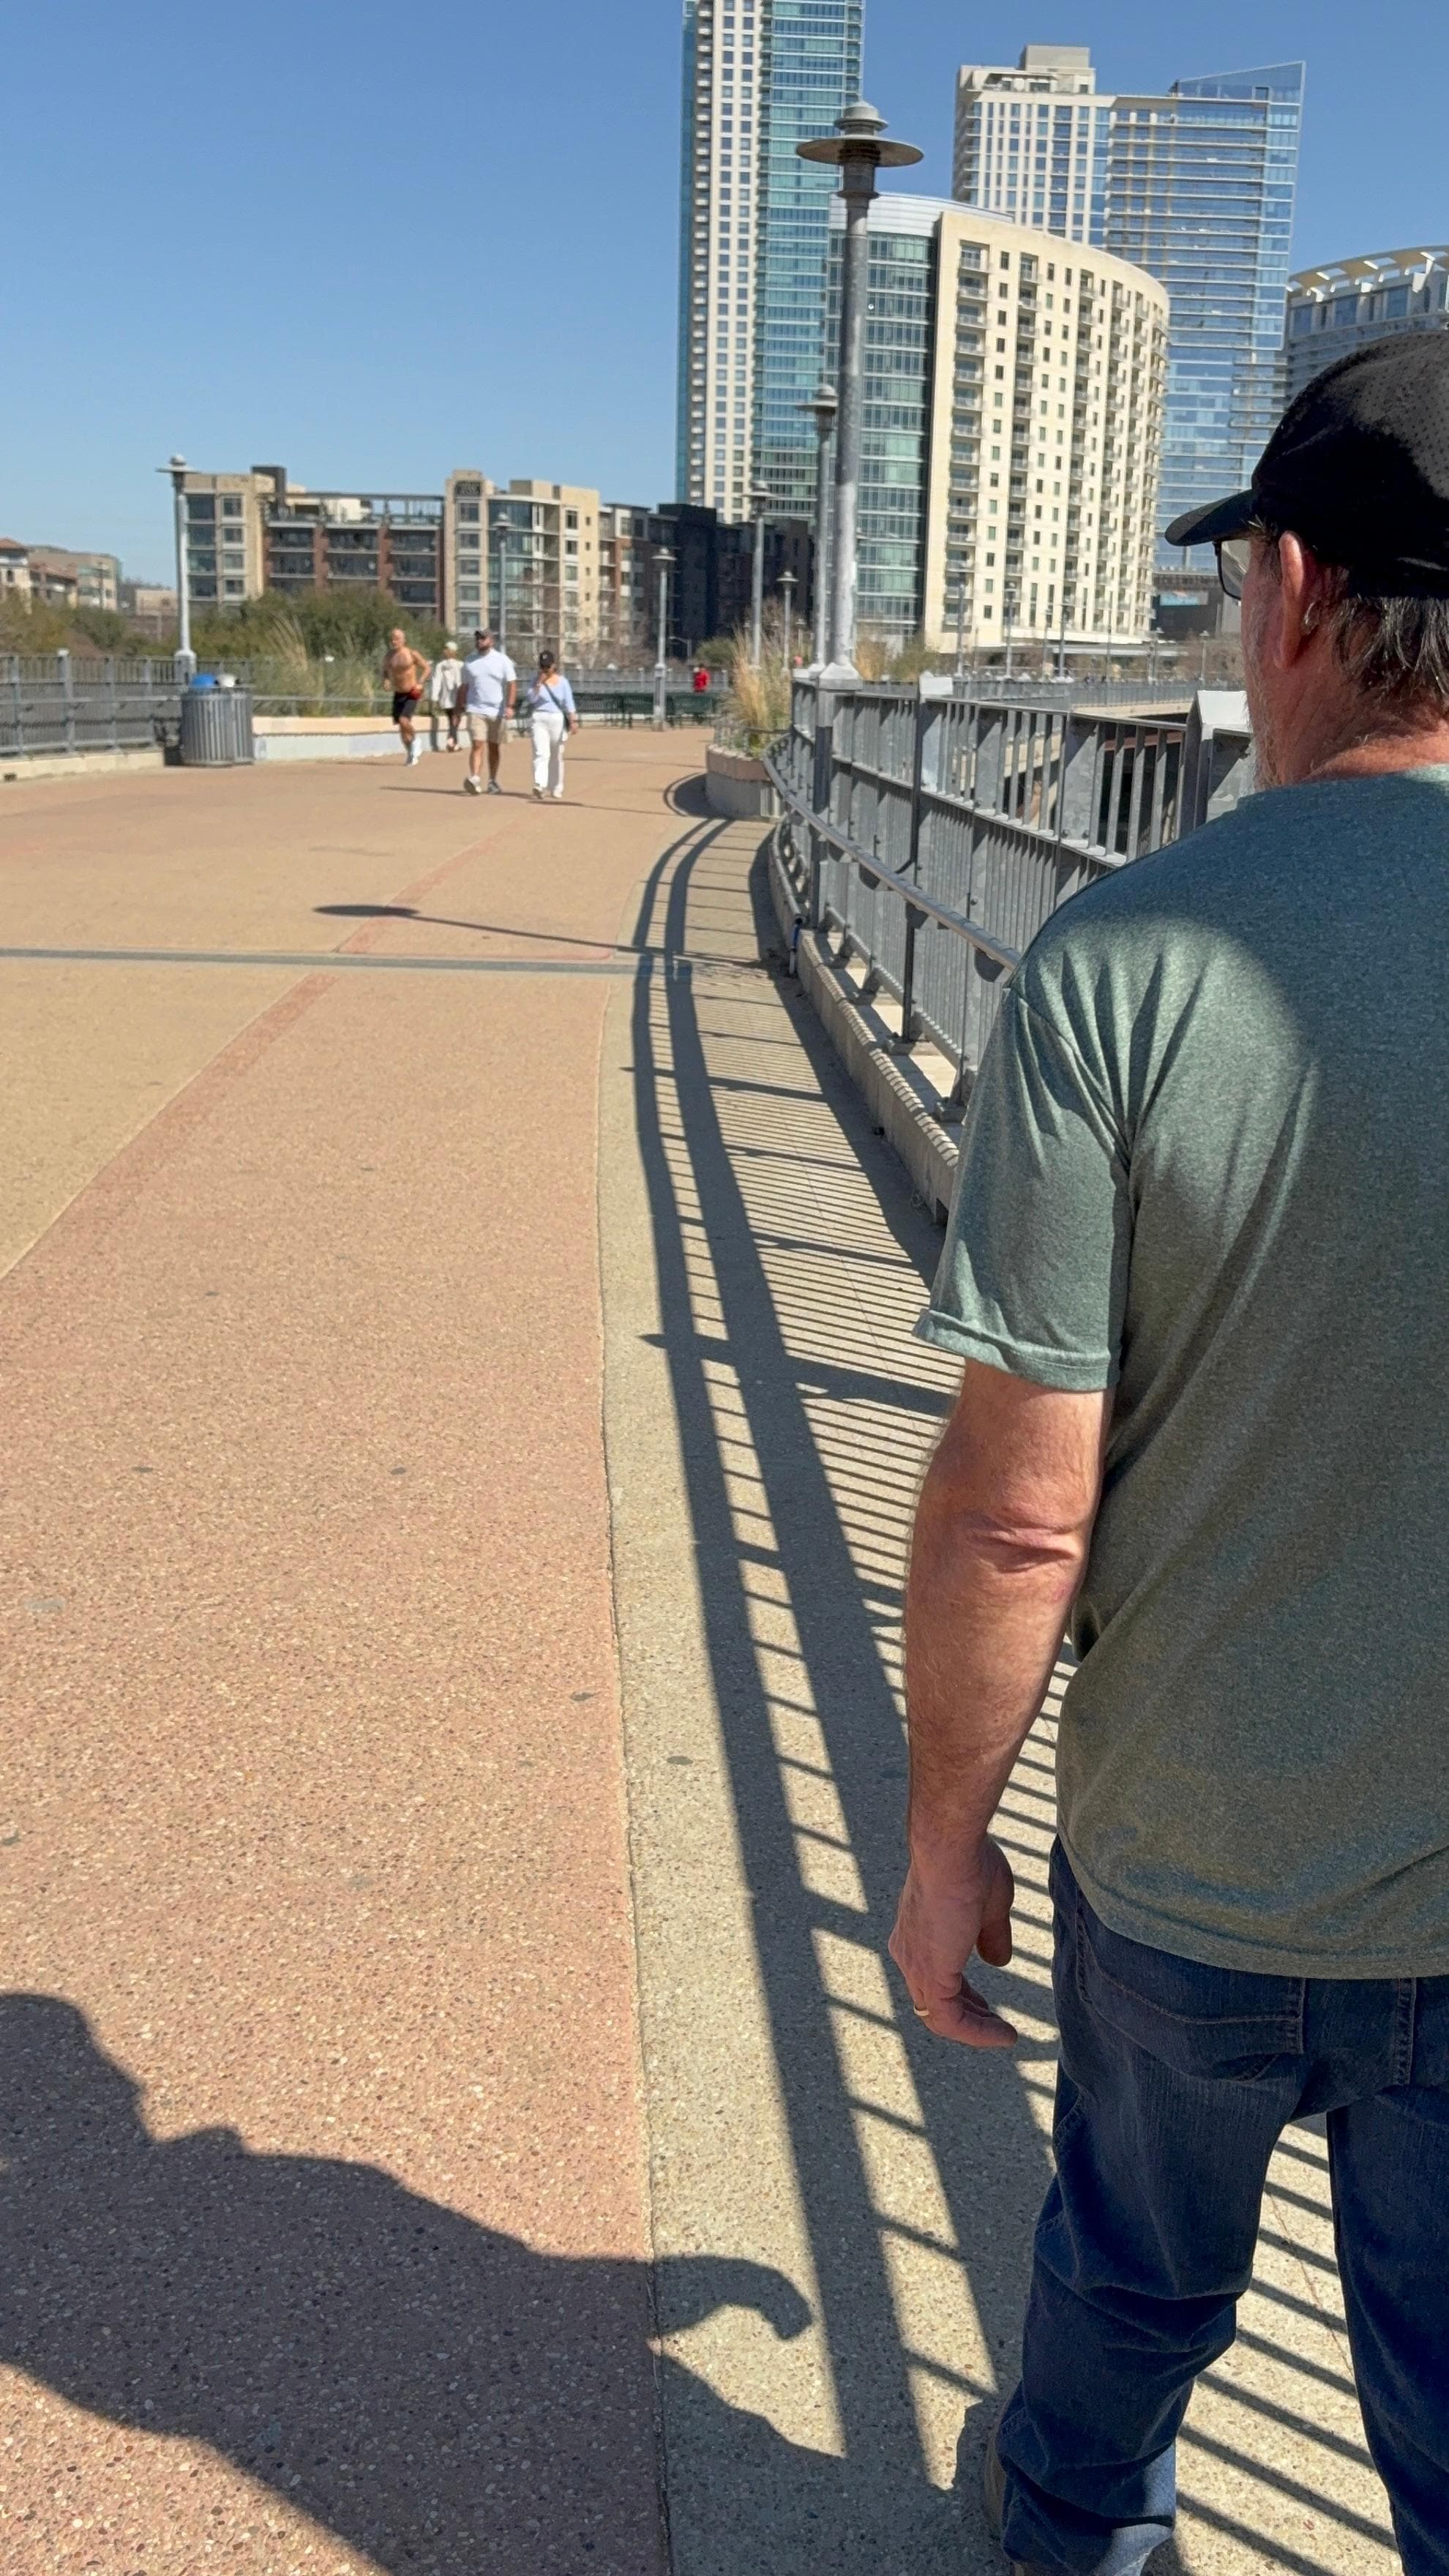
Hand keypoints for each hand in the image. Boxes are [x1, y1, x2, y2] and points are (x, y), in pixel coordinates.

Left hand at [888, 1835, 1016, 2046]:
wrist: (951, 1849)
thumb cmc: (969, 1865)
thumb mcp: (989, 1905)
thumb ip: (990, 1936)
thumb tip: (998, 1960)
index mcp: (917, 1934)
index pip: (934, 1977)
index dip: (962, 1994)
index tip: (985, 2005)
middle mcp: (909, 1953)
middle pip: (935, 2000)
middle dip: (968, 2014)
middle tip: (993, 2023)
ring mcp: (916, 1966)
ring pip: (941, 2017)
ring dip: (975, 2029)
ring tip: (1004, 2034)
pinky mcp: (930, 1976)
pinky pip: (951, 2021)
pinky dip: (977, 2033)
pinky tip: (1005, 2034)